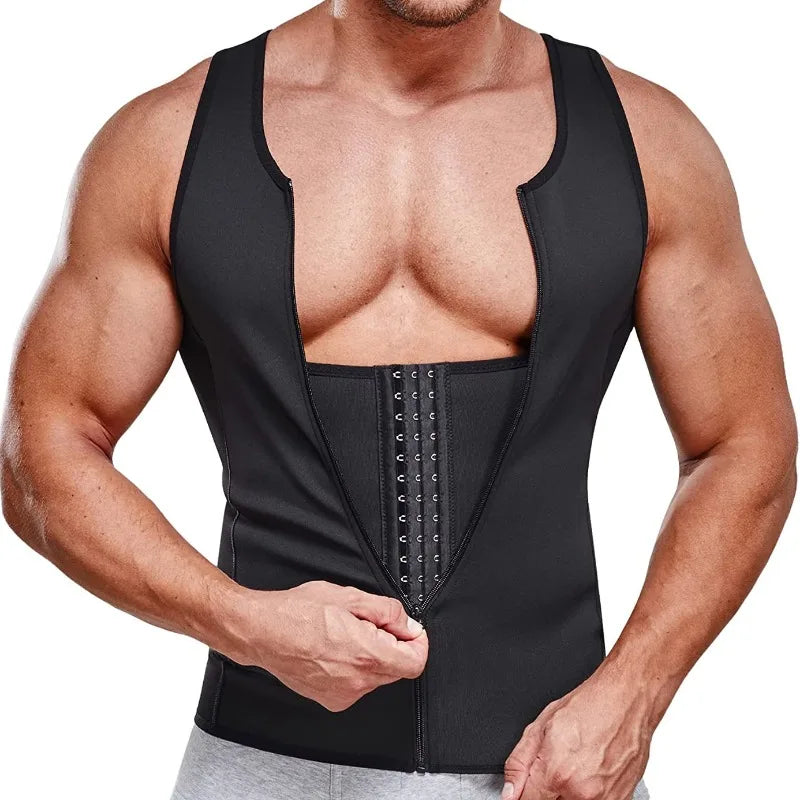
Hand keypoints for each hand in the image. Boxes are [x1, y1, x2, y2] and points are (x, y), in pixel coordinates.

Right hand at [224, 580, 427, 711]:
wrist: (262, 631)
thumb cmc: (297, 612)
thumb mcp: (349, 596)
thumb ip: (387, 611)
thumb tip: (409, 625)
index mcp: (366, 654)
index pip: (416, 662)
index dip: (417, 642)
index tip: (410, 630)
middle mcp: (357, 681)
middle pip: (397, 669)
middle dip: (392, 645)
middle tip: (369, 624)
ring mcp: (343, 694)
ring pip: (376, 677)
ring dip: (371, 656)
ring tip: (344, 634)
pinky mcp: (330, 699)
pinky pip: (356, 685)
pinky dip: (354, 668)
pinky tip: (334, 649)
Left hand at [502, 666, 652, 799]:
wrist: (627, 700)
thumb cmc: (589, 706)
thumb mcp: (541, 725)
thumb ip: (520, 763)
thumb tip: (510, 792)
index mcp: (557, 773)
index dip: (522, 793)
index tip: (526, 785)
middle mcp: (582, 793)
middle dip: (546, 790)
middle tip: (554, 767)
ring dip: (567, 793)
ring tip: (575, 766)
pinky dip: (588, 793)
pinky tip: (591, 770)